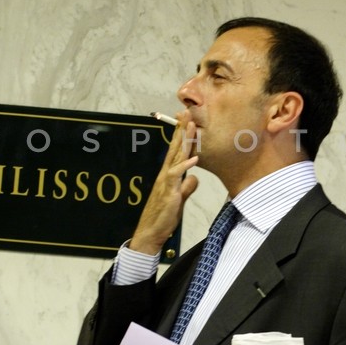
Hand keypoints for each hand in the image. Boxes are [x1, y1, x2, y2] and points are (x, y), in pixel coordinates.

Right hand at [128, 111, 199, 254]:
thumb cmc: (163, 216)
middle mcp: (166, 175)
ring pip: (176, 157)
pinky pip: (177, 176)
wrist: (151, 232)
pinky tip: (194, 158)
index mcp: (168, 175)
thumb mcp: (179, 199)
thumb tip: (195, 178)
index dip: (181, 135)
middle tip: (187, 112)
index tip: (186, 120)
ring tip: (192, 126)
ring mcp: (166, 182)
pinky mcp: (168, 192)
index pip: (175, 151)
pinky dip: (185, 166)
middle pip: (175, 148)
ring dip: (184, 141)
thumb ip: (187, 187)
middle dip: (181, 130)